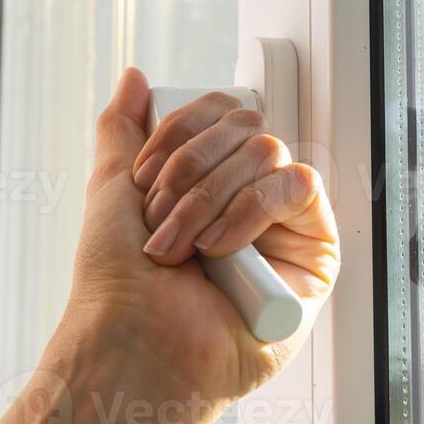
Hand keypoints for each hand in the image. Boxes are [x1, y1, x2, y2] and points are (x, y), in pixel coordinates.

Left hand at [54, 68, 338, 406]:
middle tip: (159, 218)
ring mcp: (282, 229)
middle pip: (245, 127)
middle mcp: (248, 202)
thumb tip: (135, 77)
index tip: (143, 176)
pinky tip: (220, 251)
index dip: (182, 131)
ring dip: (209, 196)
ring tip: (182, 247)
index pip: (220, 115)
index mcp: (206, 184)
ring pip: (267, 152)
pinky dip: (250, 209)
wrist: (133, 346)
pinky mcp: (313, 258)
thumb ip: (124, 132)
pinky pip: (298, 187)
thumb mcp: (111, 191)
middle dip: (191, 168)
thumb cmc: (117, 286)